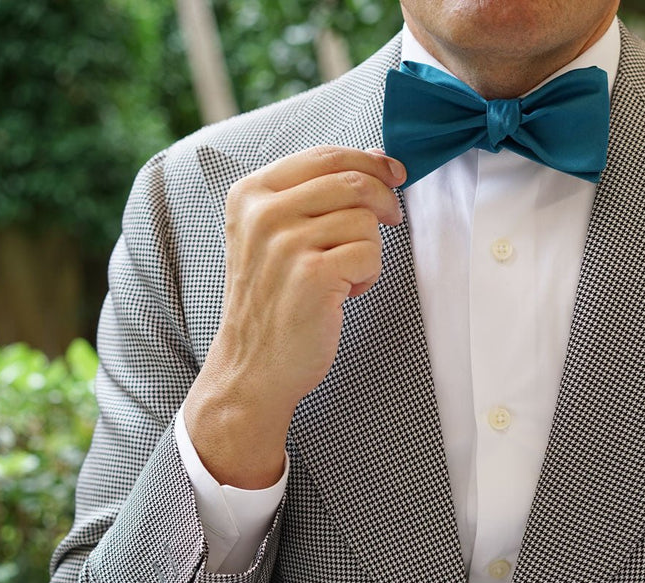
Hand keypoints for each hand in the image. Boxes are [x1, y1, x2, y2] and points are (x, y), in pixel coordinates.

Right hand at [183, 146, 405, 486]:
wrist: (253, 366)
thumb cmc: (273, 299)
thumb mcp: (275, 235)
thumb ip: (317, 193)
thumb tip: (376, 158)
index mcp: (251, 193)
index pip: (325, 155)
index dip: (370, 161)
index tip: (393, 174)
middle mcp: (263, 213)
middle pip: (353, 180)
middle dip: (384, 200)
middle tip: (390, 221)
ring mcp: (286, 243)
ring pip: (366, 219)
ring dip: (370, 248)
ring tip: (345, 274)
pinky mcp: (313, 275)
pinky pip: (371, 253)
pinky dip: (368, 275)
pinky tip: (344, 293)